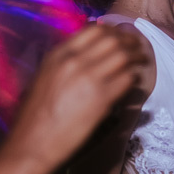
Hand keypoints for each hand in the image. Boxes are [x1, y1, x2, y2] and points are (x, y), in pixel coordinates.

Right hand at [3, 24, 146, 173]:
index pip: (93, 30)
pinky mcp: (101, 100)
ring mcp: (88, 79)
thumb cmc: (33, 117)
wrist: (31, 144)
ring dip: (136, 57)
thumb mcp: (43, 78)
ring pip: (123, 56)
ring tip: (141, 61)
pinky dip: (133, 78)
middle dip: (129, 41)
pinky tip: (133, 82)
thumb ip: (62, 63)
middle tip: (137, 47)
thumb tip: (83, 55)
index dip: (113, 31)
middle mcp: (74, 61)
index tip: (120, 36)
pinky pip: (127, 80)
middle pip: (113, 40)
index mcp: (58, 55)